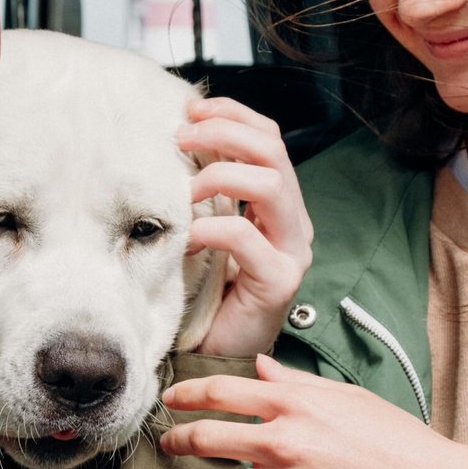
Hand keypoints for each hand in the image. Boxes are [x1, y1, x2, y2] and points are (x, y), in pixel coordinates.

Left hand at [160, 355, 467, 468]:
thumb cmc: (395, 440)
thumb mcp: (346, 397)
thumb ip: (296, 382)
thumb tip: (261, 365)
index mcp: (296, 404)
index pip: (221, 391)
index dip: (186, 394)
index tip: (170, 399)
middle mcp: (284, 442)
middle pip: (205, 437)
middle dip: (176, 439)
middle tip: (168, 443)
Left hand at [176, 97, 311, 357]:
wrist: (217, 358)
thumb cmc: (207, 296)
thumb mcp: (204, 232)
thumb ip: (203, 194)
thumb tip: (174, 144)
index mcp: (278, 205)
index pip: (268, 139)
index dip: (232, 115)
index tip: (191, 110)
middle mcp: (293, 223)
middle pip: (273, 151)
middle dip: (224, 133)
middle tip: (180, 138)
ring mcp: (292, 252)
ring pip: (270, 185)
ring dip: (220, 176)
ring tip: (184, 192)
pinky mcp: (278, 283)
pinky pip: (245, 238)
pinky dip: (209, 228)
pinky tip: (186, 238)